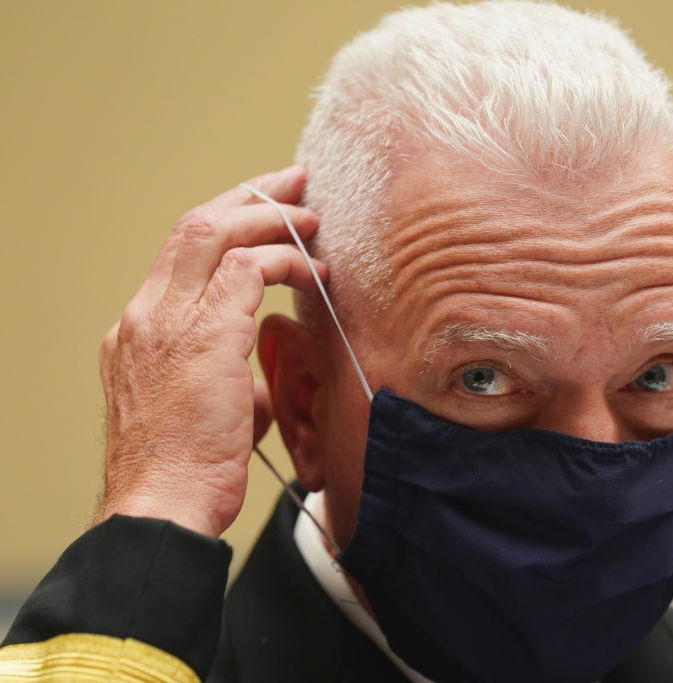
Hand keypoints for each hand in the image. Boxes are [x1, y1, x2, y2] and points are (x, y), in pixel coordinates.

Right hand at [95, 166, 323, 537]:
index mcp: (141, 329)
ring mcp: (169, 321)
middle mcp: (147, 315)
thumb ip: (228, 374)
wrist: (161, 508)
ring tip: (311, 218)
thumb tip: (260, 368)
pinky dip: (286, 262)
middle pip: (195, 226)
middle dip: (248, 197)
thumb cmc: (186, 470)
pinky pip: (250, 271)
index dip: (227, 223)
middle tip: (292, 181)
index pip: (181, 252)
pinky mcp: (205, 336)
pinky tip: (315, 272)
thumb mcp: (204, 408)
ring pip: (217, 235)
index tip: (262, 210)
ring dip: (271, 220)